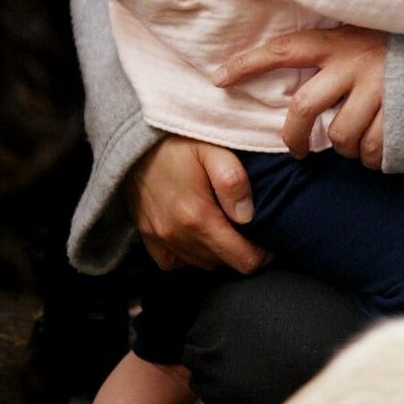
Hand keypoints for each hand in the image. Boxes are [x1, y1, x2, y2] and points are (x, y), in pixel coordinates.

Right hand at [124, 137, 266, 272]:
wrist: (132, 138)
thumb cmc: (178, 142)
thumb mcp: (213, 150)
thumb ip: (233, 182)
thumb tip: (247, 216)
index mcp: (198, 217)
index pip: (243, 260)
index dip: (263, 256)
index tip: (270, 241)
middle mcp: (178, 234)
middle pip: (224, 264)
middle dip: (243, 252)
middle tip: (252, 231)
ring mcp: (159, 238)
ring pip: (201, 264)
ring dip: (218, 253)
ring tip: (228, 230)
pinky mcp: (147, 235)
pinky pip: (173, 262)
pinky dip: (189, 256)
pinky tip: (198, 237)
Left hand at [216, 25, 387, 166]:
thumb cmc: (397, 46)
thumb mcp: (359, 35)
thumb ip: (330, 55)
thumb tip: (294, 90)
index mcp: (338, 42)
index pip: (283, 50)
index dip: (248, 64)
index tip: (217, 79)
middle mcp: (354, 63)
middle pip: (304, 109)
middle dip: (295, 138)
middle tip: (297, 150)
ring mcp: (379, 89)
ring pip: (342, 137)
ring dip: (345, 149)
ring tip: (355, 142)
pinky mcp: (402, 114)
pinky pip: (374, 151)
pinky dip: (373, 157)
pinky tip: (380, 145)